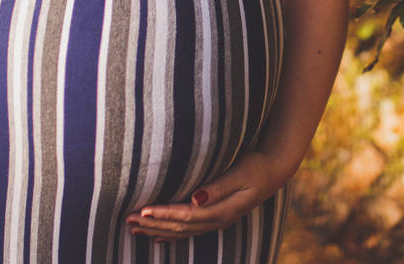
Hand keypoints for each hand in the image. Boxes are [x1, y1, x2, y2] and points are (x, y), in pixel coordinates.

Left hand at [124, 152, 290, 241]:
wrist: (275, 170)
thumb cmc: (257, 166)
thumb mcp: (241, 173)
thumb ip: (219, 186)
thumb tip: (196, 199)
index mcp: (222, 209)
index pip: (186, 215)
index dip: (164, 214)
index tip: (143, 210)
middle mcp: (218, 219)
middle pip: (180, 226)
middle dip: (153, 224)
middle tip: (128, 220)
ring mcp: (217, 220)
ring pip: (182, 231)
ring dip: (157, 230)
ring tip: (134, 229)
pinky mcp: (216, 217)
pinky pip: (189, 230)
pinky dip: (171, 234)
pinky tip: (157, 237)